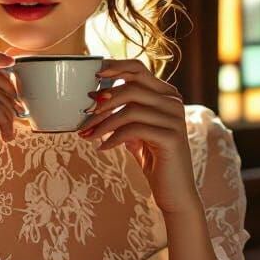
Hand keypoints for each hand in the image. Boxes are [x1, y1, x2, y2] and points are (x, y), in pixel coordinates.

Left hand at [77, 58, 199, 217]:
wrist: (175, 192)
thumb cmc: (153, 159)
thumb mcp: (136, 132)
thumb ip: (123, 113)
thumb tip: (94, 99)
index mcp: (166, 95)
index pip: (138, 69)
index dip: (114, 67)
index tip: (92, 75)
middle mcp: (173, 102)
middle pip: (131, 88)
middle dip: (103, 101)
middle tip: (85, 115)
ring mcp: (174, 118)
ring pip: (130, 109)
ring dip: (103, 123)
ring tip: (88, 135)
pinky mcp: (171, 137)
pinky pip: (134, 129)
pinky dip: (113, 137)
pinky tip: (103, 147)